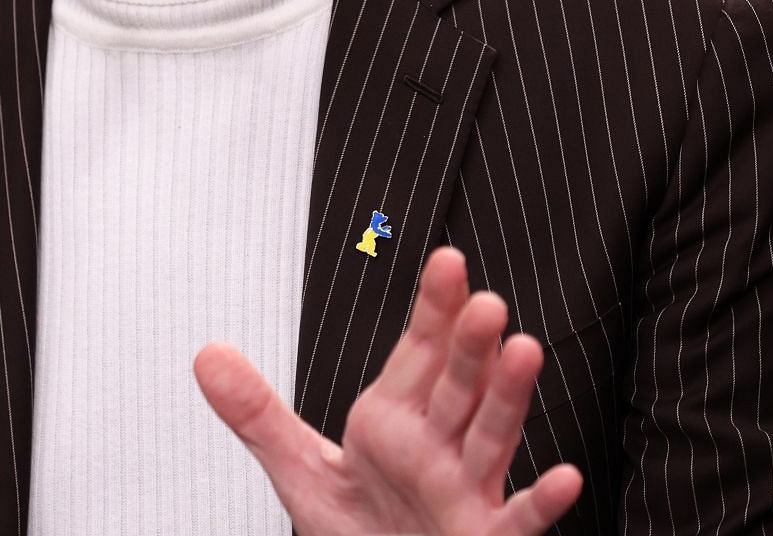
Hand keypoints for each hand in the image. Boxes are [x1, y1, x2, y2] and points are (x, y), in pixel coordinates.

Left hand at [195, 247, 581, 535]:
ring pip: (491, 438)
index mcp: (397, 420)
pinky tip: (563, 479)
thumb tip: (208, 356)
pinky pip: (516, 520)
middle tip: (484, 300)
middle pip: (457, 386)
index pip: (420, 353)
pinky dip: (540, 502)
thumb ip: (257, 413)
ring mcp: (465, 492)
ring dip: (509, 397)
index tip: (447, 262)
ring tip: (526, 349)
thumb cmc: (362, 532)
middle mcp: (438, 447)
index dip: (433, 309)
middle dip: (469, 344)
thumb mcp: (300, 471)